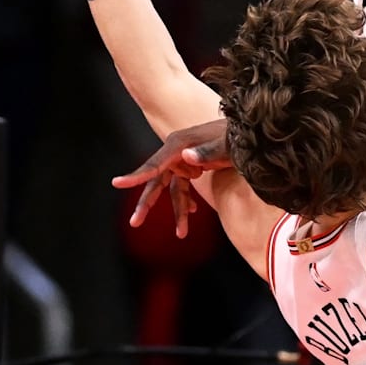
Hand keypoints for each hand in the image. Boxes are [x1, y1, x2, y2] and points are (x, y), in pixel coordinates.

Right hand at [112, 120, 231, 237]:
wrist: (249, 130)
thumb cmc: (237, 136)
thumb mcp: (226, 144)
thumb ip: (208, 151)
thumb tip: (186, 157)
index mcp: (179, 144)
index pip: (154, 164)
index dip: (136, 175)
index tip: (116, 183)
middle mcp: (177, 150)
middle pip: (156, 180)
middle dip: (147, 203)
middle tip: (135, 223)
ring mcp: (184, 158)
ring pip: (172, 189)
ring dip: (177, 211)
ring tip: (181, 234)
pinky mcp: (192, 164)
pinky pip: (183, 186)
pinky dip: (187, 200)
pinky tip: (192, 212)